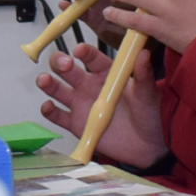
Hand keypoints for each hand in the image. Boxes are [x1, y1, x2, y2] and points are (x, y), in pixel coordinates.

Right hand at [35, 40, 168, 166]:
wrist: (149, 145)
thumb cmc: (150, 114)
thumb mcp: (148, 93)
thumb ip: (143, 75)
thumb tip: (143, 53)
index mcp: (106, 73)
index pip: (91, 58)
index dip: (84, 52)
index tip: (80, 50)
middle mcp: (89, 85)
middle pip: (67, 69)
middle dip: (60, 63)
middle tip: (64, 64)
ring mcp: (80, 104)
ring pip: (57, 89)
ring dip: (48, 82)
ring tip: (44, 80)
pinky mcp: (76, 124)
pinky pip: (57, 116)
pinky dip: (49, 111)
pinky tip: (48, 106)